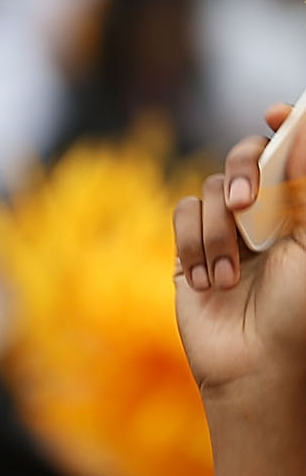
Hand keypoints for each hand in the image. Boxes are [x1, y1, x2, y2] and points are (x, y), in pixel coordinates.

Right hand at [175, 106, 305, 410]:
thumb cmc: (300, 310)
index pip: (290, 146)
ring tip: (232, 276)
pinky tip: (212, 281)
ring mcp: (226, 229)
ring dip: (219, 234)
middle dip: (242, 170)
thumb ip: (305, 183)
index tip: (276, 113)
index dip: (285, 123)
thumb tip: (294, 123)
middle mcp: (265, 209)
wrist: (258, 362)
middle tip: (244, 200)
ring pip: (208, 189)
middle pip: (245, 153)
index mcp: (301, 204)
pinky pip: (181, 216)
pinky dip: (195, 246)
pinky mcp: (189, 248)